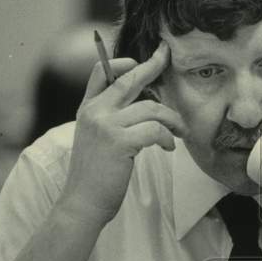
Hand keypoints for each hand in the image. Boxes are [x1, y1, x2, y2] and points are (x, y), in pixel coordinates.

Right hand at [58, 42, 183, 227]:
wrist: (82, 203)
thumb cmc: (95, 176)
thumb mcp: (96, 139)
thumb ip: (111, 119)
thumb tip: (145, 106)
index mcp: (87, 109)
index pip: (100, 72)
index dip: (123, 61)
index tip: (145, 59)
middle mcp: (95, 112)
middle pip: (129, 79)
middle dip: (153, 65)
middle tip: (168, 57)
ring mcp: (106, 125)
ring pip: (151, 108)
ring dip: (172, 120)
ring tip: (179, 132)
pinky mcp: (119, 142)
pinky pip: (155, 130)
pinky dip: (167, 138)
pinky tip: (169, 148)